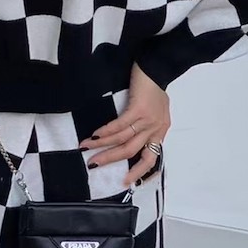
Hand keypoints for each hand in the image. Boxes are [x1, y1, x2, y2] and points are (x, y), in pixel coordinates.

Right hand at [79, 63, 170, 185]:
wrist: (156, 65)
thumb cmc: (154, 85)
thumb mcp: (156, 109)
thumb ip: (147, 124)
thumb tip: (133, 136)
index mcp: (161, 130)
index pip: (152, 158)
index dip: (139, 172)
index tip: (126, 182)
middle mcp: (156, 128)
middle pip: (132, 151)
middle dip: (111, 159)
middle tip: (94, 165)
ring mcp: (147, 119)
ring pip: (123, 140)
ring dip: (103, 146)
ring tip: (87, 149)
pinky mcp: (138, 109)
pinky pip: (120, 125)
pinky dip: (106, 132)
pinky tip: (95, 135)